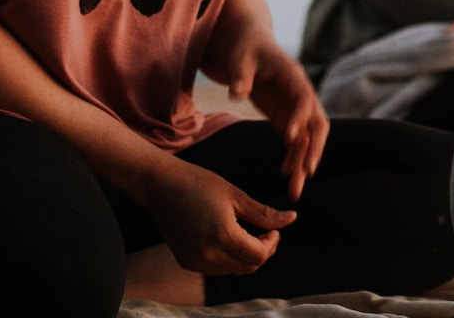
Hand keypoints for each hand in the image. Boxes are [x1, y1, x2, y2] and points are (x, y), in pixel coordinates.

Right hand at [147, 159, 294, 274]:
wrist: (161, 185)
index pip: (260, 255)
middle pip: (249, 266)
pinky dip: (228, 259)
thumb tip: (292, 219)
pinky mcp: (186, 261)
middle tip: (264, 230)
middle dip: (262, 250)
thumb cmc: (199, 182)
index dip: (272, 243)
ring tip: (246, 232)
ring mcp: (196, 261)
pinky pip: (217, 269)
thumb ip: (264, 213)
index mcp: (224, 235)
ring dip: (246, 257)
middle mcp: (208, 254)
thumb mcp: (236, 195)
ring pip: (234, 270)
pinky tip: (228, 238)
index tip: (273, 228)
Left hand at [243, 41, 330, 199]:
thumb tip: (237, 93)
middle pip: (318, 123)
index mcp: (293, 76)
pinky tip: (286, 174)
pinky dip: (293, 157)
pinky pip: (296, 141)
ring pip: (309, 138)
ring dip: (304, 161)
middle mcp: (301, 94)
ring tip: (296, 189)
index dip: (300, 117)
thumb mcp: (240, 59)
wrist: (248, 44)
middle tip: (307, 172)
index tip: (290, 137)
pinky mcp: (287, 116)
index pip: (303, 98)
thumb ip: (240, 76)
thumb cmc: (245, 48)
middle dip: (315, 148)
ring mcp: (296, 107)